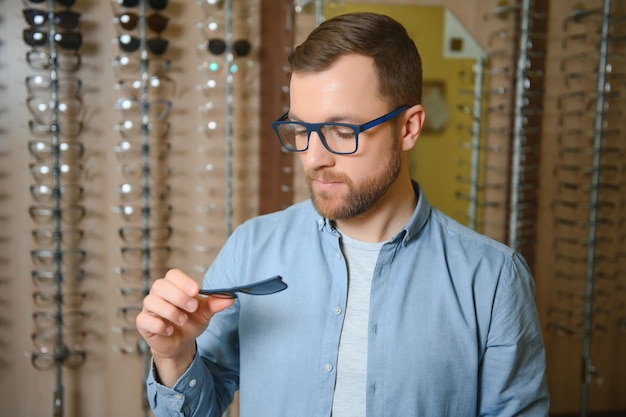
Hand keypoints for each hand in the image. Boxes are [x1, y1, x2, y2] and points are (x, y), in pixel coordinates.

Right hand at [136, 269, 234, 385]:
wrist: (181, 343)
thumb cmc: (191, 322)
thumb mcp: (205, 312)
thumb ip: (215, 303)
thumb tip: (231, 297)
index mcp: (174, 286)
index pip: (173, 275)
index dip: (183, 281)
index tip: (196, 291)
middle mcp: (159, 294)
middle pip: (160, 285)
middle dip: (178, 296)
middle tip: (192, 308)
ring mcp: (149, 308)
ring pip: (151, 301)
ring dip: (169, 311)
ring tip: (182, 320)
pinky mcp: (143, 323)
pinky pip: (144, 319)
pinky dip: (159, 324)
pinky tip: (169, 330)